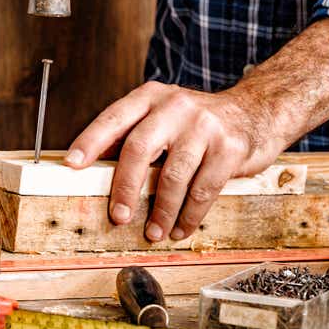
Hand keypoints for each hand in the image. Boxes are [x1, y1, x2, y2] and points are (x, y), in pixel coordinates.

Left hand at [64, 82, 287, 241]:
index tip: (72, 164)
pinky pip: (203, 189)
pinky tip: (181, 228)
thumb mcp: (165, 116)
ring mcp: (204, 125)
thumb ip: (136, 136)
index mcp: (152, 97)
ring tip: (154, 231)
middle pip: (140, 148)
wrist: (256, 111)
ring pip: (173, 175)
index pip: (114, 118)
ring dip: (161, 211)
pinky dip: (189, 215)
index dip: (91, 141)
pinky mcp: (229, 147)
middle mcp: (175, 106)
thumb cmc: (200, 122)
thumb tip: (96, 172)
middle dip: (124, 187)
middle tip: (118, 216)